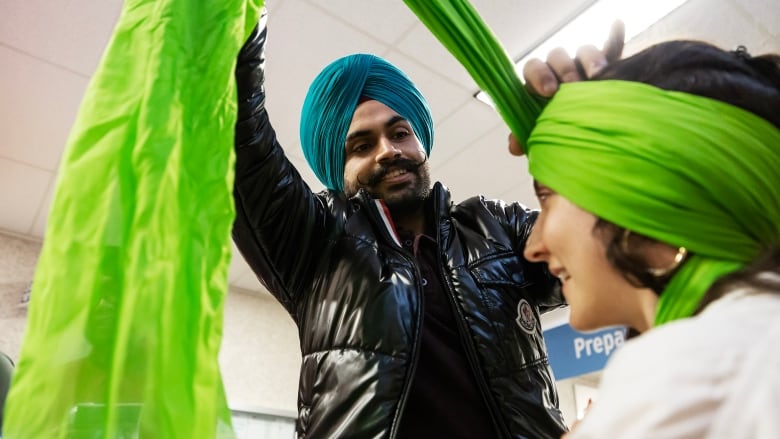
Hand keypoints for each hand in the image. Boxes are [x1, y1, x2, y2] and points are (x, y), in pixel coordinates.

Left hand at [507, 20, 624, 156]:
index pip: (533, 68)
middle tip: (572, 85)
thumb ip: (526, 135)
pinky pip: (612, 47)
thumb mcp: (542, 135)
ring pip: (583, 51)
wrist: (585, 134)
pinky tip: (618, 26)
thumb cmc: (559, 130)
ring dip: (590, 59)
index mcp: (540, 82)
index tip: (548, 91)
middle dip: (564, 68)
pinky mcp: (608, 66)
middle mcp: (560, 70)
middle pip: (557, 56)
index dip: (539, 75)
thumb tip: (513, 146)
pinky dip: (614, 36)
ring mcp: (584, 66)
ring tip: (598, 76)